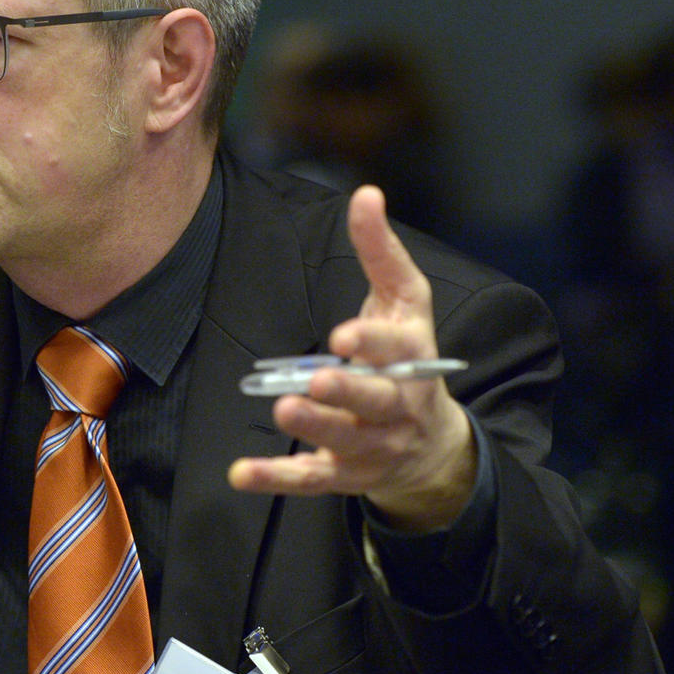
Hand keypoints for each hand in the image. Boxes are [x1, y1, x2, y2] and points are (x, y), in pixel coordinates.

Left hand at [227, 186, 477, 531]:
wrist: (432, 444)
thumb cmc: (409, 356)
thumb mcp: (404, 301)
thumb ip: (381, 250)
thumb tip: (366, 193)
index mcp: (412, 359)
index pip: (396, 351)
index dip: (371, 343)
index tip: (343, 335)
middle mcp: (397, 405)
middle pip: (374, 401)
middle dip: (346, 391)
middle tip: (316, 379)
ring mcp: (372, 444)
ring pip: (344, 440)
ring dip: (314, 428)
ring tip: (284, 410)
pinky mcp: (345, 474)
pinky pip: (310, 480)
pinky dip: (275, 480)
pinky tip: (240, 474)